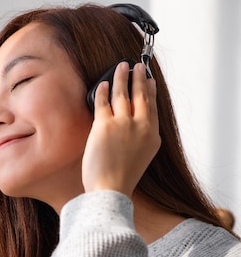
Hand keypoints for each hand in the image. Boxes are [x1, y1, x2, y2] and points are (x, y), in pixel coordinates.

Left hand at [82, 62, 160, 196]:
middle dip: (139, 78)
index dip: (151, 91)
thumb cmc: (120, 178)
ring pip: (123, 93)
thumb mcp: (140, 156)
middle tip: (138, 66)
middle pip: (141, 95)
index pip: (153, 107)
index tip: (150, 80)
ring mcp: (123, 125)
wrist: (110, 189)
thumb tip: (134, 123)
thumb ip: (140, 138)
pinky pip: (104, 102)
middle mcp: (141, 127)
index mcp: (152, 136)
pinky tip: (104, 83)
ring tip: (122, 66)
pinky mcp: (104, 125)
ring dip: (122, 77)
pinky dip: (104, 90)